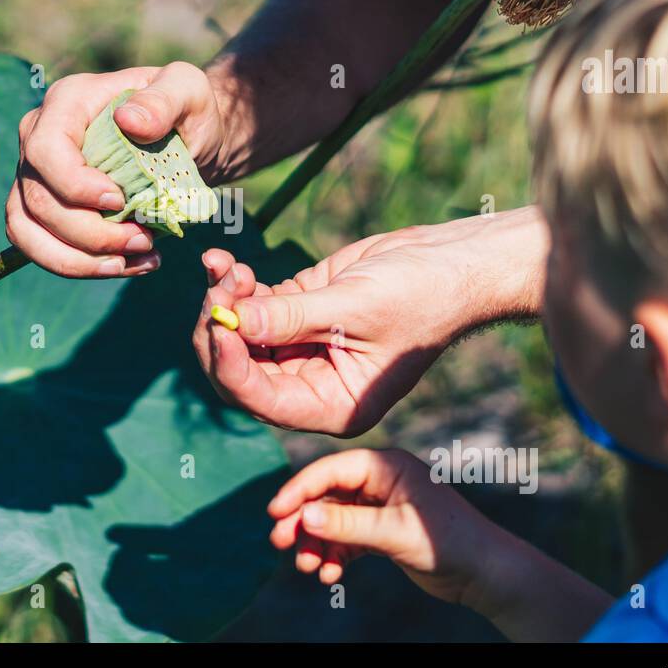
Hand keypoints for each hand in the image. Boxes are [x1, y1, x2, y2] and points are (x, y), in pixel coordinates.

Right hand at [7, 62, 226, 277]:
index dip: (75, 186)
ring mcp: (35, 175)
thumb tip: (128, 121)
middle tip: (144, 240)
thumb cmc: (185, 109)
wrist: (187, 137)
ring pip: (28, 230)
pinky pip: (39, 247)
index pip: (46, 150)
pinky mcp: (42, 207)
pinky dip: (78, 266)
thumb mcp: (188, 91)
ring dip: (77, 259)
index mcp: (67, 101)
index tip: (120, 203)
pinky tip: (122, 266)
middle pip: (38, 199)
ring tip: (128, 262)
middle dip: (89, 233)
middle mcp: (38, 136)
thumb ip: (164, 100)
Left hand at [192, 208, 548, 435]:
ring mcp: (303, 350)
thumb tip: (230, 319)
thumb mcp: (354, 308)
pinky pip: (253, 309)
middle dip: (220, 328)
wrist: (452, 263)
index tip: (217, 320)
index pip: (261, 398)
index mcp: (332, 405)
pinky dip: (236, 287)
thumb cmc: (421, 295)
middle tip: (215, 288)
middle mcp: (313, 385)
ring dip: (223, 301)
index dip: (230, 363)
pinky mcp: (298, 315)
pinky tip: (228, 262)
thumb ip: (290, 316)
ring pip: (240, 336)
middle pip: (240, 370)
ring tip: (221, 265)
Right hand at [270, 448, 614, 639]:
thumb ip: (346, 525)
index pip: (331, 471)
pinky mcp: (382, 531)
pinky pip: (346, 540)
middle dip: (302, 521)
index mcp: (385, 466)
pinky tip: (330, 575)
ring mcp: (380, 506)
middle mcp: (380, 481)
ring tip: (308, 568)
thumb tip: (302, 518)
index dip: (299, 490)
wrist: (484, 573)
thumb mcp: (393, 532)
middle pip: (326, 496)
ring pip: (333, 521)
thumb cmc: (447, 541)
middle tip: (279, 544)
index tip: (274, 513)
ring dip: (316, 544)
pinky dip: (334, 555)